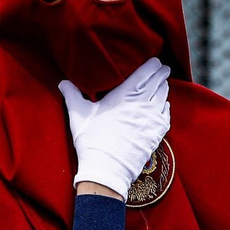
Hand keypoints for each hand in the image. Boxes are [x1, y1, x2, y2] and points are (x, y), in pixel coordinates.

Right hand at [59, 57, 170, 197]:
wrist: (108, 168)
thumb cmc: (91, 140)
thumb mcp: (78, 114)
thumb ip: (72, 94)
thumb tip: (62, 82)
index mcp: (125, 94)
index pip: (146, 72)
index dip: (153, 64)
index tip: (154, 61)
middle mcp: (143, 103)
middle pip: (159, 81)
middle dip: (161, 73)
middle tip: (161, 69)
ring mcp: (153, 118)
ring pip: (165, 95)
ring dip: (163, 88)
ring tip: (161, 84)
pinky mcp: (158, 132)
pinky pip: (167, 112)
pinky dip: (165, 106)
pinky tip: (162, 105)